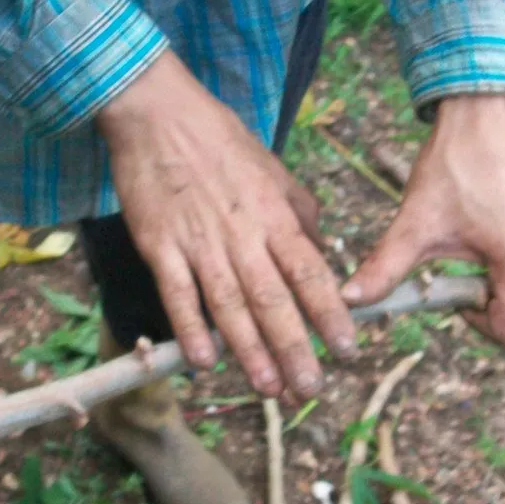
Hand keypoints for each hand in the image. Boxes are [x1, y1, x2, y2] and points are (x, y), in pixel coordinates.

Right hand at [97, 51, 355, 397]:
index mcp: (275, 216)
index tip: (347, 348)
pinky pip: (178, 295)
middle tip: (310, 389)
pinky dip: (190, 329)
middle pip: (273, 300)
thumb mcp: (274, 170)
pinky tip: (204, 362)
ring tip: (269, 389)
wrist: (158, 114)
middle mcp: (242, 235)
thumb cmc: (220, 141)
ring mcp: (199, 243)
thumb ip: (302, 214)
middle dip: (294, 348)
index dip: (329, 313)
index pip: (310, 272)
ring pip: (230, 306)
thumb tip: (324, 254)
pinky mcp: (159, 246)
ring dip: (250, 352)